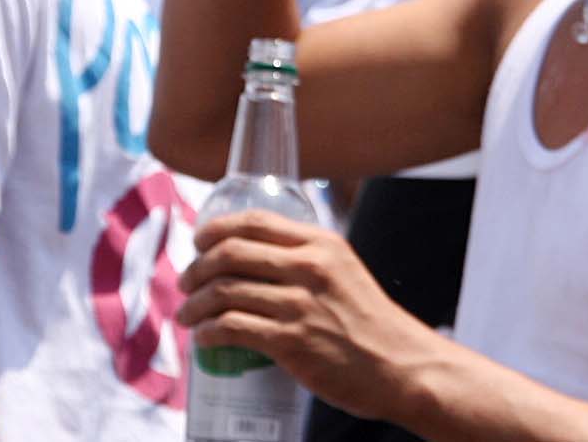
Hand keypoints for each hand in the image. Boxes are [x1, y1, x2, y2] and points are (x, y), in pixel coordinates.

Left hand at [177, 209, 431, 423]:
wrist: (401, 367)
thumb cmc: (370, 322)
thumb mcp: (343, 270)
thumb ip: (305, 257)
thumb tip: (254, 255)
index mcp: (320, 244)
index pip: (254, 222)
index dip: (216, 228)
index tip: (199, 241)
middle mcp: (308, 267)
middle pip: (230, 254)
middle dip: (197, 267)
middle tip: (186, 281)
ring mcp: (299, 305)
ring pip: (224, 292)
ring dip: (195, 303)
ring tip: (186, 314)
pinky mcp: (291, 342)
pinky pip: (233, 328)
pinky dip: (209, 332)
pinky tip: (204, 338)